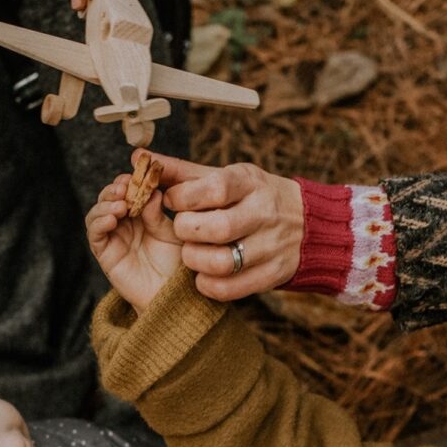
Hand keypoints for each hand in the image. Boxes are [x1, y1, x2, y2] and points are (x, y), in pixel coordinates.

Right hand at [86, 174, 182, 312]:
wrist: (174, 295)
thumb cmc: (178, 265)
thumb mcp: (173, 234)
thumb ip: (159, 214)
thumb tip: (152, 192)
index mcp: (143, 214)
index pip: (130, 190)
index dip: (130, 180)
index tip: (138, 174)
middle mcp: (126, 223)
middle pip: (110, 197)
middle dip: (115, 189)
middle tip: (126, 187)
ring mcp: (114, 237)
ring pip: (98, 212)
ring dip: (106, 203)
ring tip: (121, 205)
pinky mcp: (105, 253)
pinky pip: (94, 233)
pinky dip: (99, 222)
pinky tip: (112, 218)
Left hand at [149, 152, 304, 300]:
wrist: (307, 223)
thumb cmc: (253, 197)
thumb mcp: (224, 177)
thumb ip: (180, 173)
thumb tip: (138, 158)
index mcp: (250, 183)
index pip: (214, 189)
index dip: (183, 198)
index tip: (174, 202)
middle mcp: (264, 213)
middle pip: (217, 228)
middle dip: (186, 231)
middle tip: (182, 230)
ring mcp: (271, 246)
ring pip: (223, 262)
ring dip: (195, 260)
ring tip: (192, 253)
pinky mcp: (273, 274)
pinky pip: (231, 288)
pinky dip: (208, 285)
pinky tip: (203, 275)